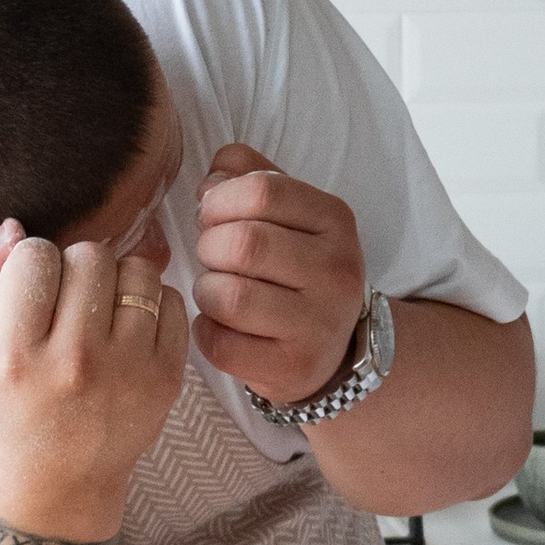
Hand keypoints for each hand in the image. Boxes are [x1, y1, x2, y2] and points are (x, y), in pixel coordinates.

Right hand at [0, 218, 187, 530]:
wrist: (55, 478)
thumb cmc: (2, 402)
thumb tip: (15, 229)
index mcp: (16, 354)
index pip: (35, 256)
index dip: (31, 263)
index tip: (30, 292)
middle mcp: (75, 363)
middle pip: (90, 256)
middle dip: (74, 266)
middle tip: (65, 299)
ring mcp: (127, 371)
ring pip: (137, 270)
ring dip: (116, 278)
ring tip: (98, 307)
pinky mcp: (166, 378)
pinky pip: (170, 299)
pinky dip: (150, 302)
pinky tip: (126, 326)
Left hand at [192, 144, 368, 407]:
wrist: (334, 347)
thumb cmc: (297, 267)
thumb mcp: (289, 212)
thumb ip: (251, 177)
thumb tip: (212, 177)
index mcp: (335, 220)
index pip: (263, 191)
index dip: (220, 200)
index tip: (212, 214)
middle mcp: (337, 271)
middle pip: (244, 243)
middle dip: (209, 246)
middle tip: (212, 256)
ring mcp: (320, 324)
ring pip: (230, 297)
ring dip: (207, 290)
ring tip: (217, 291)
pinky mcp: (295, 367)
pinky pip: (223, 345)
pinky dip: (206, 332)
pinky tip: (219, 325)